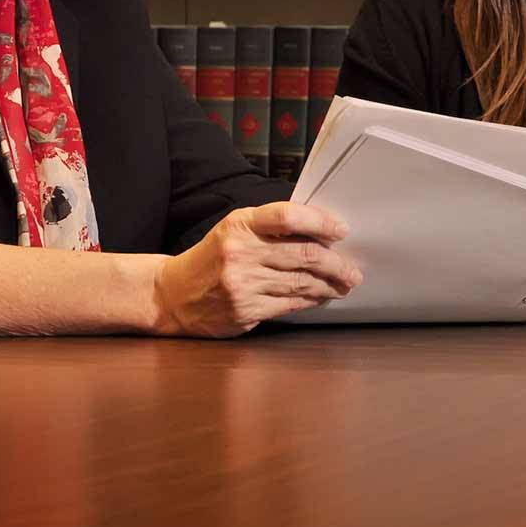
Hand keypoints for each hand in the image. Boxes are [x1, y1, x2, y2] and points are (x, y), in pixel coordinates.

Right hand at [152, 202, 361, 337]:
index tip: (342, 229)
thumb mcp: (235, 229)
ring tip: (345, 284)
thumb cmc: (214, 256)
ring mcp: (242, 284)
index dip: (321, 221)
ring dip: (329, 284)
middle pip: (303, 254)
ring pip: (301, 283)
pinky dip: (312, 300)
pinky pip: (289, 304)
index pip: (288, 216)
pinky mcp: (244, 310)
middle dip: (336, 263)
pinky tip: (322, 296)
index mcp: (241, 224)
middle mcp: (240, 252)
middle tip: (353, 269)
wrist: (173, 294)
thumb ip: (271, 227)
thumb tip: (322, 233)